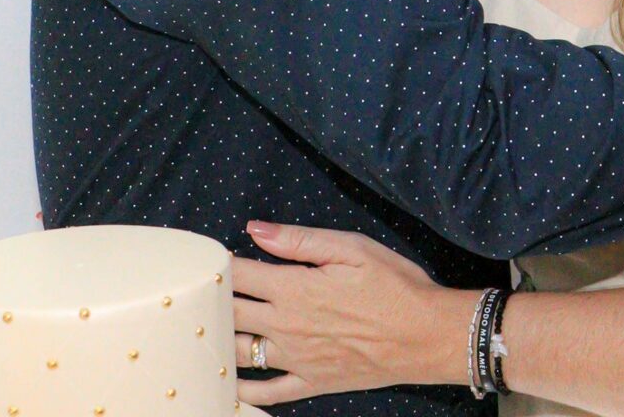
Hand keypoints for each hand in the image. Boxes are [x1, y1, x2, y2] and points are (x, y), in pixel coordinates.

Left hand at [228, 220, 477, 406]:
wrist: (427, 336)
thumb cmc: (394, 285)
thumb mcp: (351, 248)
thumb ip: (298, 240)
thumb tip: (254, 229)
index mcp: (294, 287)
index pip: (239, 274)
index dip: (219, 265)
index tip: (207, 259)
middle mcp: (286, 325)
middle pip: (230, 314)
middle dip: (209, 302)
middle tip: (196, 294)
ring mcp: (296, 359)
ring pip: (239, 354)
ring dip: (218, 342)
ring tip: (203, 332)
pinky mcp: (311, 382)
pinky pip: (268, 393)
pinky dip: (243, 391)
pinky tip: (228, 384)